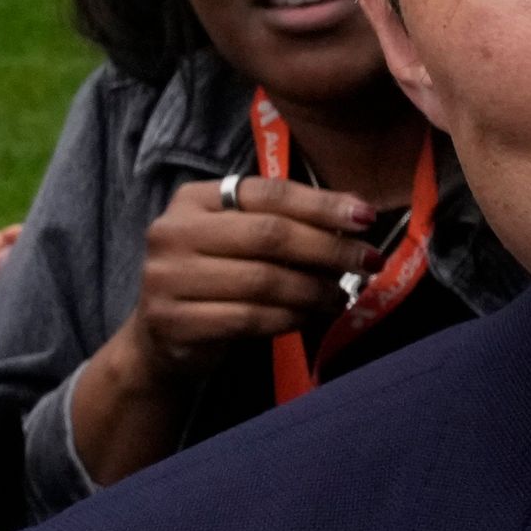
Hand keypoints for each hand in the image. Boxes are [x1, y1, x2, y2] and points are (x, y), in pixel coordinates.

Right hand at [71, 175, 380, 481]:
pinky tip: (309, 317)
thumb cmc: (218, 278)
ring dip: (314, 290)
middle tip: (367, 262)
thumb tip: (358, 214)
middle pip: (269, 235)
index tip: (366, 218)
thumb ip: (289, 222)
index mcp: (194, 199)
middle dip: (328, 248)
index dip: (322, 204)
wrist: (163, 337)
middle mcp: (173, 232)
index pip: (268, 193)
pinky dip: (289, 318)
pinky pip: (248, 318)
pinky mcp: (172, 320)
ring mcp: (165, 277)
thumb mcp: (243, 239)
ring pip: (263, 280)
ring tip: (340, 295)